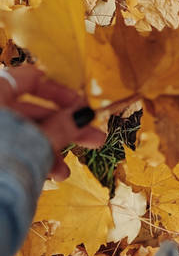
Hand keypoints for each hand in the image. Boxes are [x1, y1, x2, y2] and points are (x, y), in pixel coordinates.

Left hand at [0, 65, 104, 179]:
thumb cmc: (3, 162)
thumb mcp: (38, 140)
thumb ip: (63, 125)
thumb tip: (84, 114)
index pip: (31, 78)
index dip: (60, 92)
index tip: (82, 106)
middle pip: (30, 111)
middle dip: (64, 128)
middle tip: (94, 139)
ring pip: (20, 135)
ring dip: (48, 150)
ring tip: (65, 173)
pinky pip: (10, 149)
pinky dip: (29, 159)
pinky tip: (46, 177)